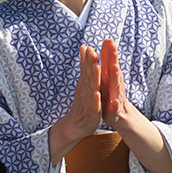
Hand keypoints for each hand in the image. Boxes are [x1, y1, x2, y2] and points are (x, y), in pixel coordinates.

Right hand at [49, 45, 100, 162]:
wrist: (75, 125)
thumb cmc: (82, 102)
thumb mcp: (83, 82)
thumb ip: (84, 65)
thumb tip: (84, 47)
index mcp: (85, 83)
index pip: (87, 69)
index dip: (88, 58)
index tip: (90, 46)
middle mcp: (85, 90)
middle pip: (88, 76)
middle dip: (90, 64)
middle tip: (92, 52)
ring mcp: (88, 102)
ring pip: (91, 88)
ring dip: (93, 78)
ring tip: (96, 67)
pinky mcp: (91, 113)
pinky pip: (93, 106)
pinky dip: (94, 100)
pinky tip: (96, 94)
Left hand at [99, 39, 128, 126]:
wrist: (120, 117)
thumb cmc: (112, 94)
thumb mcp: (108, 77)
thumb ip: (107, 60)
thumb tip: (107, 41)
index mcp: (111, 78)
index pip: (111, 63)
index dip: (109, 52)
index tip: (108, 39)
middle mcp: (115, 86)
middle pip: (115, 71)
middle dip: (114, 59)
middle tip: (113, 48)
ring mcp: (116, 98)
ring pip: (116, 87)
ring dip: (116, 77)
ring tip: (115, 68)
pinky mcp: (114, 112)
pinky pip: (115, 108)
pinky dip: (115, 104)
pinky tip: (115, 101)